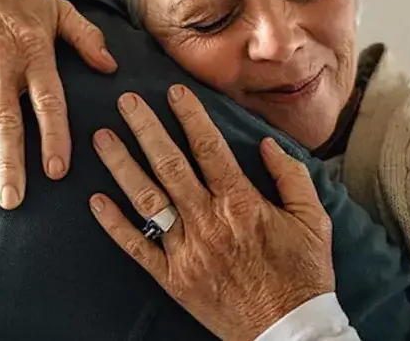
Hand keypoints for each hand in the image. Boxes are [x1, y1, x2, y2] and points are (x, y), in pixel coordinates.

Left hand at [89, 86, 333, 340]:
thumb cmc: (303, 274)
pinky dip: (114, 224)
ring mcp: (186, 249)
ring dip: (121, 165)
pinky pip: (136, 246)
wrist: (289, 331)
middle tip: (125, 101)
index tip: (172, 91)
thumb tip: (267, 143)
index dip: (189, 116)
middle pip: (169, 164)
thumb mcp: (314, 220)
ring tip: (101, 138)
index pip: (209, 148)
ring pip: (147, 199)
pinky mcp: (172, 277)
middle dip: (145, 128)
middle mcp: (208, 220)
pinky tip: (95, 200)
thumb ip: (291, 177)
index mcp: (241, 203)